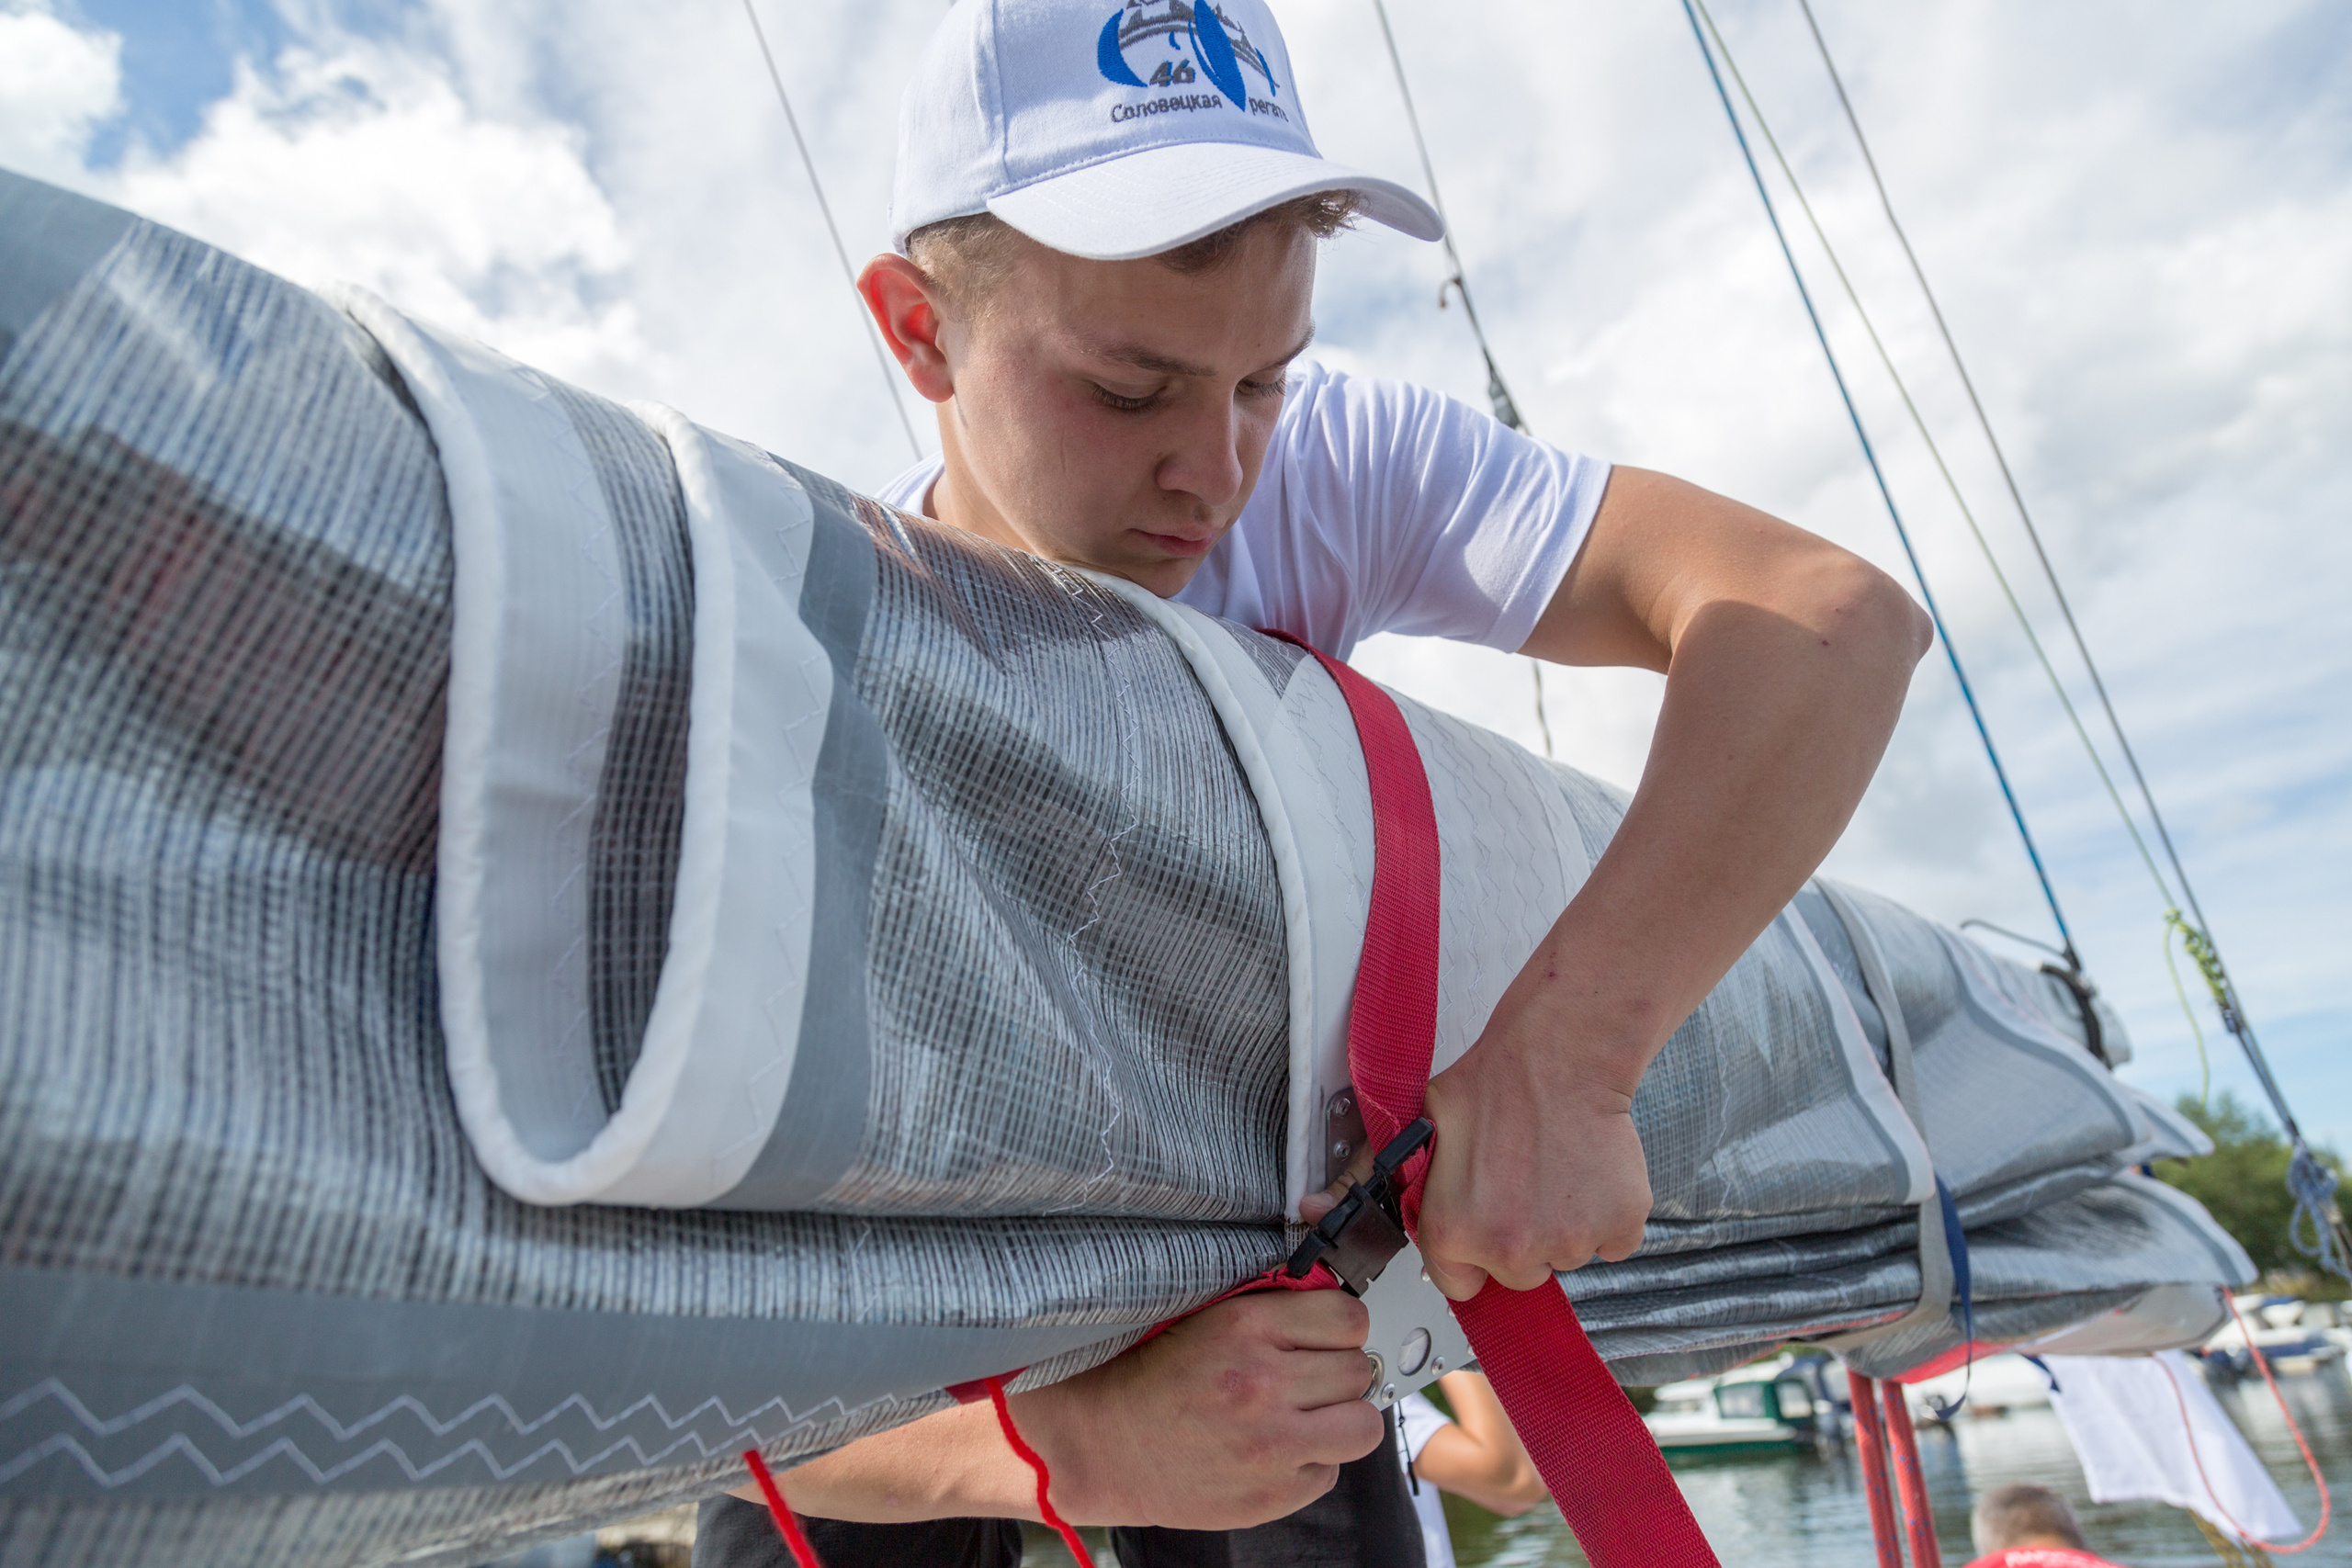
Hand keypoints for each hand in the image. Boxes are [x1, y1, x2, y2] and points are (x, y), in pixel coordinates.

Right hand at [1020, 1290, 1385, 1526]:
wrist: (1105, 1445)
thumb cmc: (1151, 1377)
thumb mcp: (1207, 1318)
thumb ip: (1271, 1308)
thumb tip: (1334, 1308)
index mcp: (1246, 1329)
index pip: (1348, 1318)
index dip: (1341, 1327)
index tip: (1328, 1335)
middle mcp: (1264, 1386)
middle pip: (1358, 1370)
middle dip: (1338, 1372)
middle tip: (1308, 1378)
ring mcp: (1272, 1447)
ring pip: (1363, 1426)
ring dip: (1342, 1420)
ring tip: (1310, 1416)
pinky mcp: (1273, 1495)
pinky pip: (1330, 1473)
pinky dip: (1311, 1463)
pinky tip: (1276, 1452)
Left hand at [1303, 977, 1653, 1302]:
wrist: (1559, 1054)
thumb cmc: (1487, 1086)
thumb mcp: (1411, 1133)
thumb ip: (1361, 1182)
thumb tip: (1312, 1210)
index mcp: (1454, 1234)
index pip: (1459, 1284)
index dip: (1467, 1249)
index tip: (1478, 1217)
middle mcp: (1512, 1250)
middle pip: (1515, 1274)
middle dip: (1515, 1238)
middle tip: (1516, 1181)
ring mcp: (1570, 1242)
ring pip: (1564, 1256)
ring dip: (1561, 1224)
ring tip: (1550, 1168)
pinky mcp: (1619, 1226)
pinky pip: (1612, 1243)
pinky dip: (1606, 1215)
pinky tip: (1584, 1170)